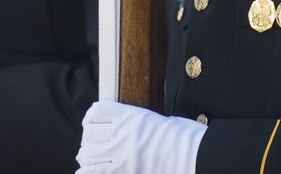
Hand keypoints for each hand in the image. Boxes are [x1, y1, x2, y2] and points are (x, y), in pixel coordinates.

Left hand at [76, 100, 205, 173]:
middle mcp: (122, 132)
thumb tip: (138, 129)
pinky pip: (92, 171)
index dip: (91, 118)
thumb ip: (144, 124)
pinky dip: (88, 172)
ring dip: (88, 158)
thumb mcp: (164, 120)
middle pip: (89, 134)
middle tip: (93, 148)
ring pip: (87, 153)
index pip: (97, 111)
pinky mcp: (122, 172)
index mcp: (132, 115)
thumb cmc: (185, 138)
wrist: (193, 155)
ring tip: (92, 162)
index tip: (92, 124)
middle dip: (89, 142)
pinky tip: (91, 171)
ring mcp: (121, 153)